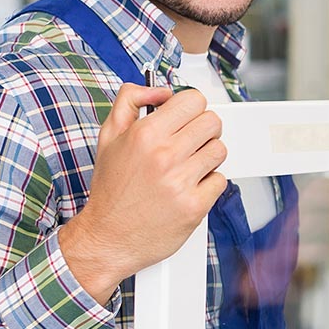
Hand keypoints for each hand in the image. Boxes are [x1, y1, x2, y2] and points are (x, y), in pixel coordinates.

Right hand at [60, 84, 227, 304]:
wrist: (107, 238)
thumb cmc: (111, 190)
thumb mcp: (108, 136)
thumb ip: (130, 100)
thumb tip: (161, 90)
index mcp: (145, 134)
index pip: (194, 100)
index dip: (191, 107)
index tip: (185, 118)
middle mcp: (165, 156)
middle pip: (213, 122)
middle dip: (202, 130)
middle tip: (189, 142)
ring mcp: (182, 182)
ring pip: (220, 150)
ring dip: (207, 156)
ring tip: (189, 165)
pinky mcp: (195, 207)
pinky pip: (220, 180)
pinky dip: (209, 183)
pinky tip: (189, 187)